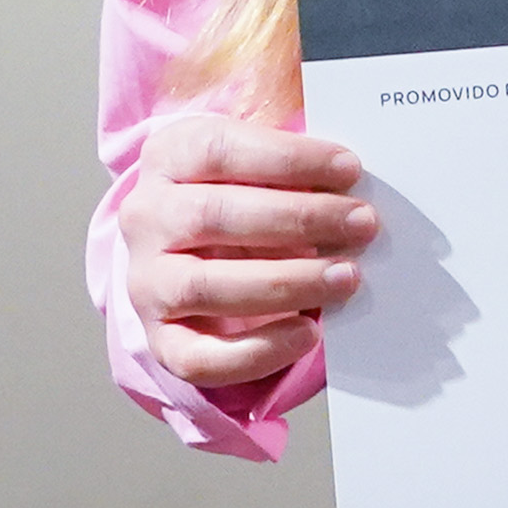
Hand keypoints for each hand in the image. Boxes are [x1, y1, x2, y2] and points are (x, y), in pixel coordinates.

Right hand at [117, 112, 372, 388]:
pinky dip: (259, 350)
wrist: (199, 256)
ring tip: (346, 277)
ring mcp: (147, 282)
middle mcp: (146, 218)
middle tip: (362, 224)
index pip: (218, 150)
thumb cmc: (246, 200)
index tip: (349, 169)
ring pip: (205, 286)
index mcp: (167, 156)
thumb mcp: (260, 166)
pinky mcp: (161, 339)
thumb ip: (295, 164)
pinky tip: (308, 332)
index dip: (286, 159)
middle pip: (212, 215)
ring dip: (286, 282)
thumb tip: (352, 178)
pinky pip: (200, 357)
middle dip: (298, 219)